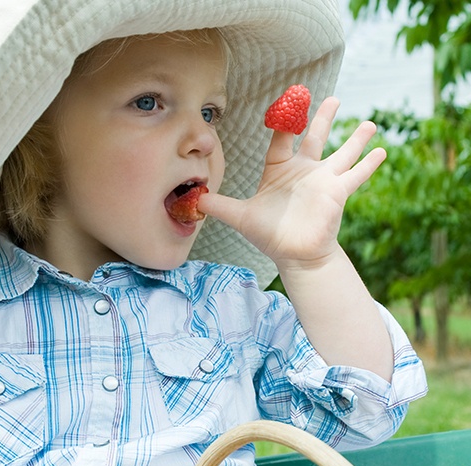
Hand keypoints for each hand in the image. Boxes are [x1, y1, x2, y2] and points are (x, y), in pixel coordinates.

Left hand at [199, 97, 385, 269]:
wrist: (294, 255)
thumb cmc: (269, 235)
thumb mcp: (240, 217)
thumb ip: (219, 206)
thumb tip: (194, 199)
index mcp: (279, 170)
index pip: (281, 140)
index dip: (283, 123)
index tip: (286, 106)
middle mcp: (303, 171)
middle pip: (314, 138)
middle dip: (321, 118)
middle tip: (331, 98)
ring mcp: (323, 181)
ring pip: (342, 153)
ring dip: (355, 138)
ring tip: (369, 123)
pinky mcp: (337, 193)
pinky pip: (355, 175)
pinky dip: (368, 164)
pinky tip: (382, 151)